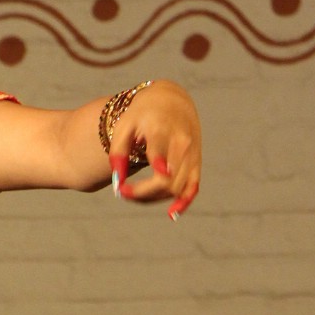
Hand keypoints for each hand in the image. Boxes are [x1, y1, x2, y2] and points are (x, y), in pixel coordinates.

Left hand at [109, 79, 200, 219]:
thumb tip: (117, 184)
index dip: (142, 184)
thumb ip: (117, 153)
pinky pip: (193, 187)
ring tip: (133, 193)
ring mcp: (192, 153)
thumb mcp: (123, 127)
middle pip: (166, 181)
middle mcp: (182, 142)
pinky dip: (183, 202)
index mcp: (161, 130)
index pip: (158, 162)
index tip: (124, 191)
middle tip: (122, 192)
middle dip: (142, 193)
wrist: (170, 100)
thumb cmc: (141, 115)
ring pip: (176, 188)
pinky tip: (171, 214)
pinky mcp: (197, 162)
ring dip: (153, 198)